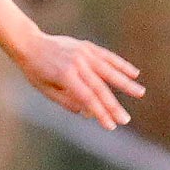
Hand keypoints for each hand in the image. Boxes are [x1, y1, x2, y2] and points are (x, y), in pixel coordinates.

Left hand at [14, 31, 143, 129]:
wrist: (29, 43)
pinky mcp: (87, 46)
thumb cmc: (35, 71)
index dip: (100, 113)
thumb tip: (88, 113)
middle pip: (100, 88)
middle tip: (126, 120)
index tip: (111, 126)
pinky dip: (121, 64)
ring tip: (140, 93)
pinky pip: (107, 56)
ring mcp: (83, 53)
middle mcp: (77, 64)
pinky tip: (134, 73)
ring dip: (125, 83)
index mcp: (65, 76)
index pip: (87, 98)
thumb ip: (66, 101)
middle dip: (114, 106)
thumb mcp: (45, 89)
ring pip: (108, 70)